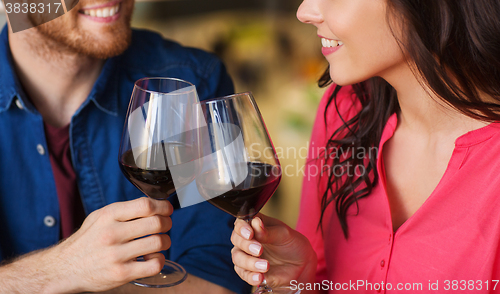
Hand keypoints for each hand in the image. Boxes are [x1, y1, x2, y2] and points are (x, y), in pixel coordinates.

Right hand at [49, 197, 172, 292]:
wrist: (64, 269)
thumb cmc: (87, 241)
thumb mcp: (99, 218)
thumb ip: (124, 211)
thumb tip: (154, 204)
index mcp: (108, 215)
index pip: (145, 205)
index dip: (163, 206)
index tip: (167, 209)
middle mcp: (112, 233)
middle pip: (156, 223)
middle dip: (167, 223)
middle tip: (166, 225)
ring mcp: (117, 255)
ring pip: (159, 242)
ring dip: (165, 241)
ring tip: (159, 242)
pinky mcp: (122, 273)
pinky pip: (154, 264)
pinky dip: (159, 260)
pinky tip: (152, 257)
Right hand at [231, 214, 316, 288]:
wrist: (301, 264)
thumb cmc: (291, 244)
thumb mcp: (283, 234)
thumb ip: (268, 231)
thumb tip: (255, 223)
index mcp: (254, 225)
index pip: (241, 223)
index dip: (242, 228)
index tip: (250, 234)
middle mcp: (247, 239)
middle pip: (236, 239)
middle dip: (246, 245)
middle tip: (259, 250)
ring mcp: (246, 255)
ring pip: (237, 257)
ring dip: (250, 262)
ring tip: (266, 266)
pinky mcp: (249, 271)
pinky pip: (244, 274)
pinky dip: (250, 276)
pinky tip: (260, 277)